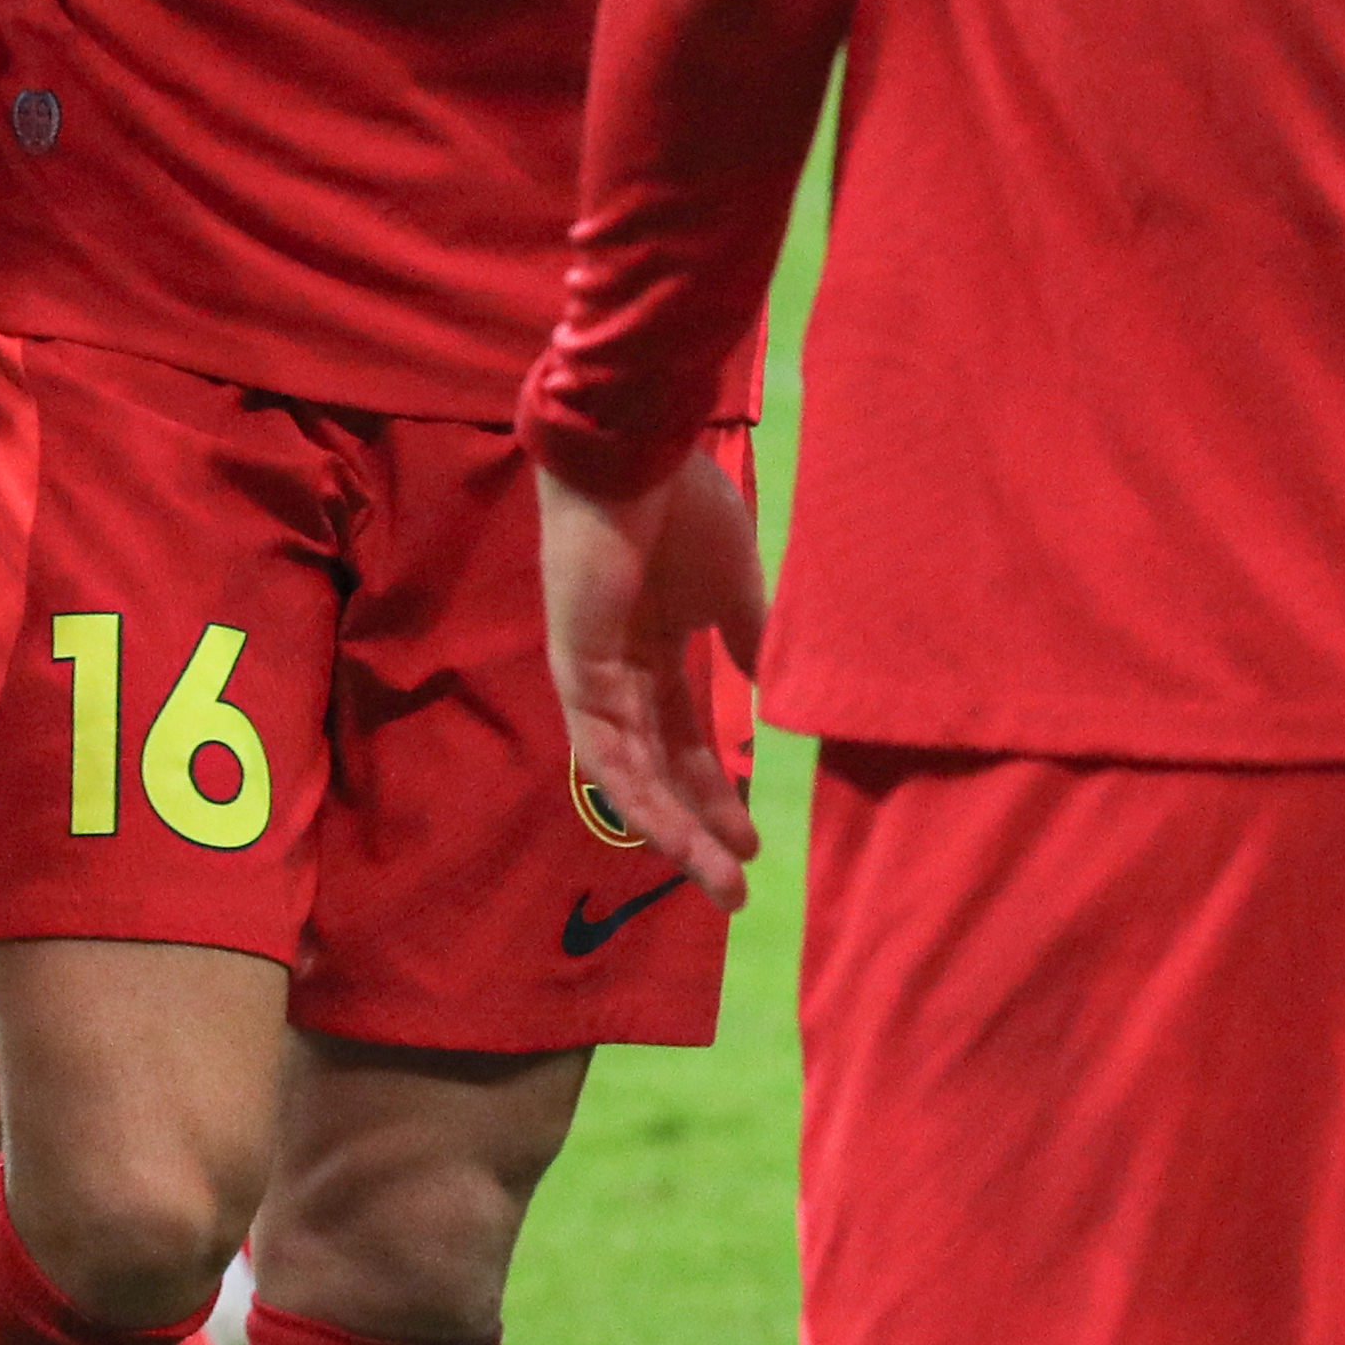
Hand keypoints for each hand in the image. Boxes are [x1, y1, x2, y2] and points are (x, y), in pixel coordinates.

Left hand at [538, 447, 766, 910]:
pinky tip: (671, 836)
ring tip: (719, 882)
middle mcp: (619, 670)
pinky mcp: (576, 671)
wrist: (638, 456)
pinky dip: (638, 796)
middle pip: (660, 768)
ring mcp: (593, 674)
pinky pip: (606, 751)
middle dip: (698, 827)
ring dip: (673, 831)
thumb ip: (745, 640)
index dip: (717, 788)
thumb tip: (768, 691)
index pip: (685, 737)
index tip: (756, 838)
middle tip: (736, 887)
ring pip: (633, 775)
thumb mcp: (734, 588)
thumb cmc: (684, 508)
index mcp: (655, 647)